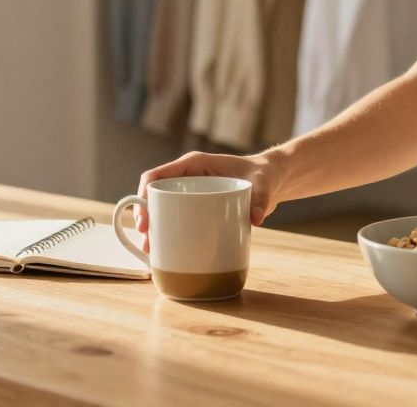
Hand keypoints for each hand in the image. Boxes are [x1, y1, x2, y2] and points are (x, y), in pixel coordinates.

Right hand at [135, 151, 289, 252]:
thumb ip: (261, 199)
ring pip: (162, 208)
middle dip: (145, 218)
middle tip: (147, 242)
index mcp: (194, 164)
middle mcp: (188, 177)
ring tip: (151, 251)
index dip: (144, 196)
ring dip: (154, 228)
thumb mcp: (263, 185)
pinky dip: (169, 232)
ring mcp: (191, 192)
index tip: (145, 220)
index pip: (157, 176)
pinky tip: (166, 250)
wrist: (272, 180)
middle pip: (155, 195)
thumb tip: (256, 218)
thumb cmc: (264, 175)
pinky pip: (177, 216)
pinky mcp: (198, 206)